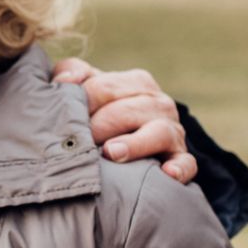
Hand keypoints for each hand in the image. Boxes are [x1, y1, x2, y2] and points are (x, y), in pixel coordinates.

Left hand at [52, 57, 195, 183]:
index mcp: (137, 83)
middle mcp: (159, 103)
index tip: (60, 118)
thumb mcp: (90, 88)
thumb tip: (65, 80)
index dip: (81, 102)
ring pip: (158, 133)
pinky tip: (167, 174)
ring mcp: (173, 132)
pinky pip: (186, 164)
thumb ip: (73, 73)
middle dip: (101, 125)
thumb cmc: (104, 112)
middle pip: (127, 111)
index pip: (104, 88)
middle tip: (79, 140)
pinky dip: (179, 168)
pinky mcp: (181, 159)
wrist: (137, 140)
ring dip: (135, 143)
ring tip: (111, 153)